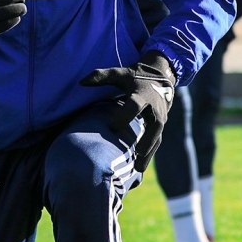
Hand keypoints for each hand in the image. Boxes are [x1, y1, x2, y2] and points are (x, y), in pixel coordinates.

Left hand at [81, 51, 175, 170]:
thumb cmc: (134, 77)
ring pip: (158, 136)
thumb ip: (101, 76)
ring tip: (139, 168)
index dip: (125, 115)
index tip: (112, 127)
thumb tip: (81, 82)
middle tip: (136, 152)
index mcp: (142, 94)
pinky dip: (150, 154)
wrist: (160, 76)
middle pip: (155, 124)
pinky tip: (139, 168)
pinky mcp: (160, 125)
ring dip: (149, 152)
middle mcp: (155, 107)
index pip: (136, 105)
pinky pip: (157, 141)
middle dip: (147, 138)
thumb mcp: (119, 73)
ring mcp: (160, 117)